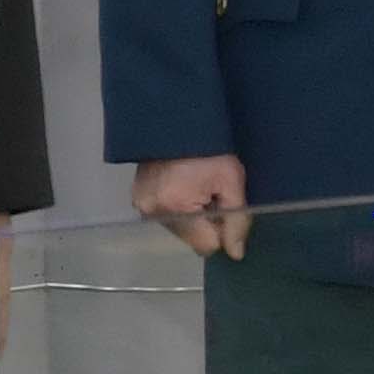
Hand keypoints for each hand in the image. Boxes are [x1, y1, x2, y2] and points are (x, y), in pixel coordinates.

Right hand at [134, 154, 249, 262]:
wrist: (177, 120)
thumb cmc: (209, 149)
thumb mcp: (231, 180)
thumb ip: (237, 219)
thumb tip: (235, 253)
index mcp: (176, 207)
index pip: (207, 245)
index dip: (221, 230)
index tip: (222, 206)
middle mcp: (153, 212)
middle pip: (192, 239)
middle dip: (205, 223)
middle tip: (210, 193)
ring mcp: (141, 206)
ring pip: (179, 230)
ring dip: (191, 216)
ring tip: (195, 187)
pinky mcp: (136, 199)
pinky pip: (165, 217)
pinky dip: (177, 208)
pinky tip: (182, 186)